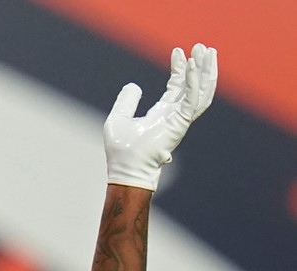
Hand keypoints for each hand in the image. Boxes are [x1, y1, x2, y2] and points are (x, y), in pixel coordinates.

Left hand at [104, 43, 217, 190]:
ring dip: (205, 71)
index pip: (177, 87)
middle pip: (195, 87)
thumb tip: (133, 86)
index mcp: (163, 114)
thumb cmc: (121, 150)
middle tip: (203, 47)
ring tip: (207, 51)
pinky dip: (194, 82)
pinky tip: (193, 66)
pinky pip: (192, 100)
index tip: (178, 51)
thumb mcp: (118, 118)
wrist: (126, 168)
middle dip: (200, 67)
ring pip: (201, 92)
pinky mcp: (180, 123)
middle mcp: (175, 115)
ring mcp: (180, 120)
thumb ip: (126, 101)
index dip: (179, 69)